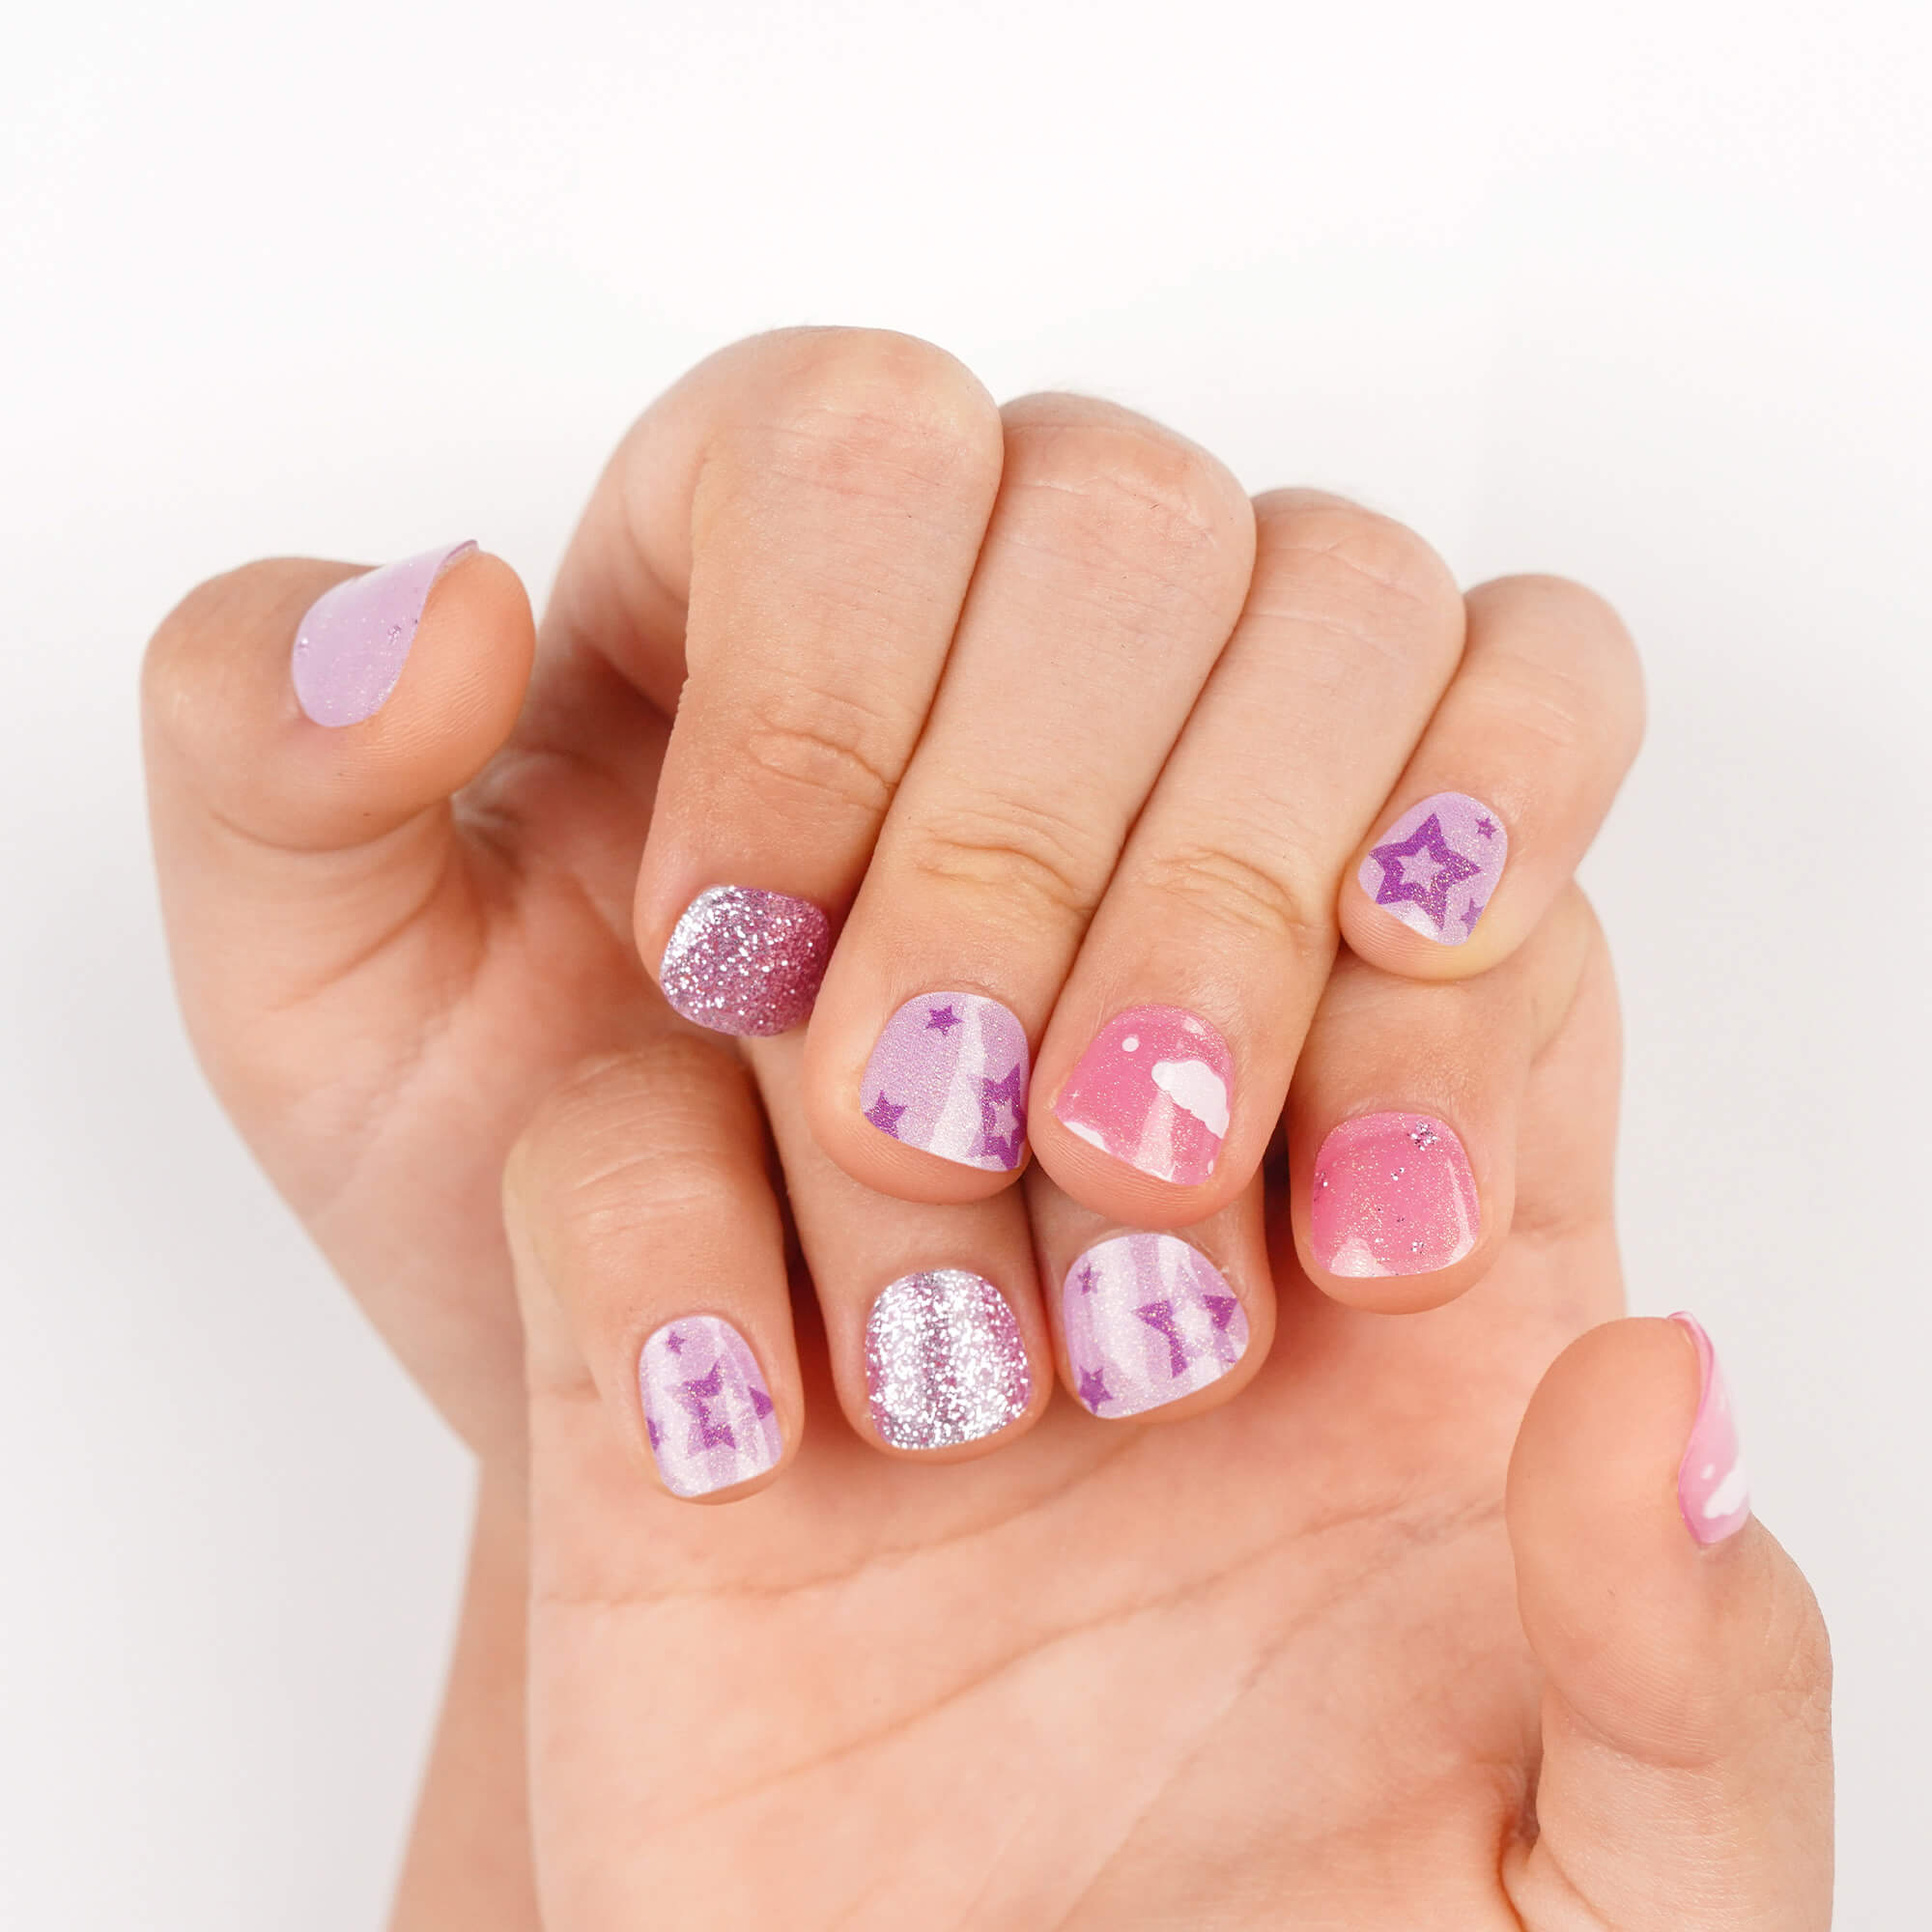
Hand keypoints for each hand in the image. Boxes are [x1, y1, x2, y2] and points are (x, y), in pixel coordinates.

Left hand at [141, 328, 1639, 1481]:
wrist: (792, 1423)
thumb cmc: (566, 1196)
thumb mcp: (338, 1018)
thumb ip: (279, 775)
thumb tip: (433, 596)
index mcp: (770, 556)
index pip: (849, 450)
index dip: (818, 682)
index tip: (738, 964)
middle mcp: (1034, 577)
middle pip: (1118, 519)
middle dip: (1033, 834)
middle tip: (936, 1116)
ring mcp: (1250, 678)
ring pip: (1344, 600)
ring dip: (1243, 889)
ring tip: (1145, 1170)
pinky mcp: (1441, 810)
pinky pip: (1542, 692)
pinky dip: (1505, 809)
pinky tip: (1406, 992)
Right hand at [505, 893, 1832, 1927]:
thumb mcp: (1590, 1923)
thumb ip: (1690, 1691)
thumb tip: (1656, 1387)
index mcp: (1427, 1274)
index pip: (1481, 915)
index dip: (1443, 957)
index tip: (1378, 1220)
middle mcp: (1158, 1195)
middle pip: (1167, 830)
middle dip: (1169, 981)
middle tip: (1161, 1321)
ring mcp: (896, 1247)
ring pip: (859, 938)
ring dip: (903, 1131)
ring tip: (961, 1412)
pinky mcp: (664, 1348)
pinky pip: (604, 1143)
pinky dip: (653, 1254)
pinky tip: (745, 1459)